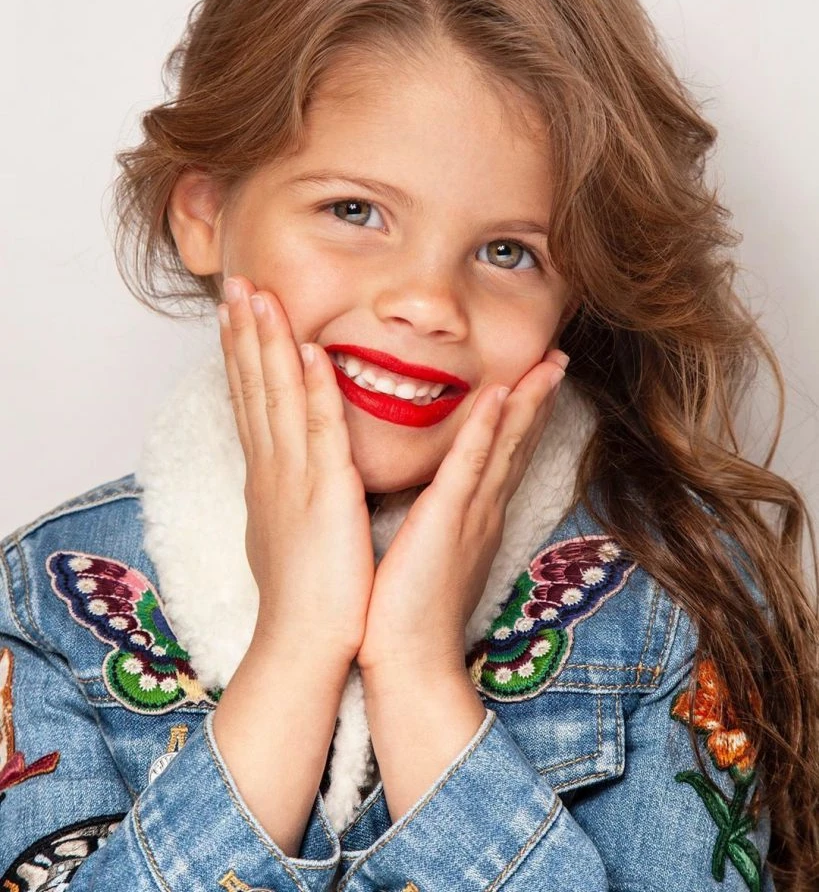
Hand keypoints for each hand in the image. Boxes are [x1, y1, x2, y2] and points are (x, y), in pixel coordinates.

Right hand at [217, 274, 374, 662]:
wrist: (304, 645)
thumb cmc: (305, 595)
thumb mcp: (287, 531)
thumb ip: (284, 494)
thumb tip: (277, 478)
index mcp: (268, 477)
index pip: (251, 402)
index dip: (242, 354)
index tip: (237, 314)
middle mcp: (273, 469)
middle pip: (255, 388)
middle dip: (244, 332)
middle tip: (236, 284)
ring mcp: (295, 478)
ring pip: (278, 397)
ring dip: (267, 344)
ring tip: (257, 296)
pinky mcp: (326, 494)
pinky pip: (320, 431)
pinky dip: (314, 390)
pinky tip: (308, 351)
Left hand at [356, 349, 568, 674]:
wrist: (409, 667)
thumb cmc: (408, 616)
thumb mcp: (428, 555)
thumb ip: (438, 524)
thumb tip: (435, 503)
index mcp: (475, 518)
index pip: (503, 456)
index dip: (523, 416)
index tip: (534, 380)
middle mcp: (483, 512)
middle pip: (517, 443)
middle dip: (539, 398)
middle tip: (559, 358)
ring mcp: (471, 516)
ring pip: (505, 446)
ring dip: (528, 401)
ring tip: (548, 363)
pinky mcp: (447, 522)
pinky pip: (470, 466)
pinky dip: (487, 429)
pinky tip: (501, 395)